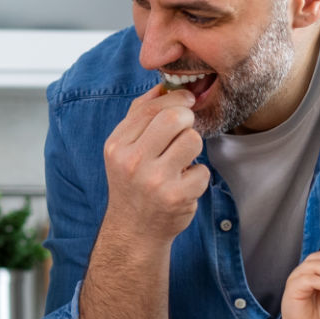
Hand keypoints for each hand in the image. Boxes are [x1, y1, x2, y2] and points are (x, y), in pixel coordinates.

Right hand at [100, 85, 209, 251]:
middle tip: (186, 130)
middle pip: (175, 118)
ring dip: (193, 149)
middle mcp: (132, 161)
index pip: (151, 108)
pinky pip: (203, 170)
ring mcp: (154, 180)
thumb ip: (139, 116)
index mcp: (117, 145)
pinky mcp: (176, 197)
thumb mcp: (123, 149)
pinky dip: (197, 177)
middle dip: (188, 119)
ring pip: (193, 141)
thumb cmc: (132, 183)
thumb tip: (162, 87)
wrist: (134, 231)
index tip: (187, 102)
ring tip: (181, 161)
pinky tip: (183, 185)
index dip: (176, 99)